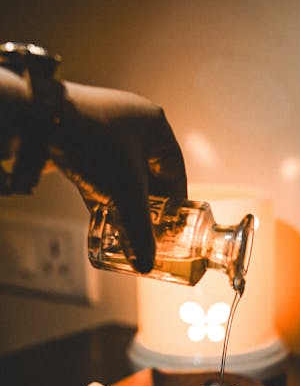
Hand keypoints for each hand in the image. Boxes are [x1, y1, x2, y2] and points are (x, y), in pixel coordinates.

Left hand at [48, 82, 186, 271]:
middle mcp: (133, 121)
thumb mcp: (123, 194)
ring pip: (122, 174)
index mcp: (156, 127)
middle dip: (145, 207)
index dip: (174, 206)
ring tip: (123, 228)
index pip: (175, 174)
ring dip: (123, 201)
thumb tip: (146, 265)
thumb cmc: (94, 147)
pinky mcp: (80, 134)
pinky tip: (100, 215)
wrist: (38, 119)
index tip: (171, 229)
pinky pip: (100, 169)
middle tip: (145, 232)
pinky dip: (102, 192)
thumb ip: (139, 232)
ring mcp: (104, 125)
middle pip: (148, 176)